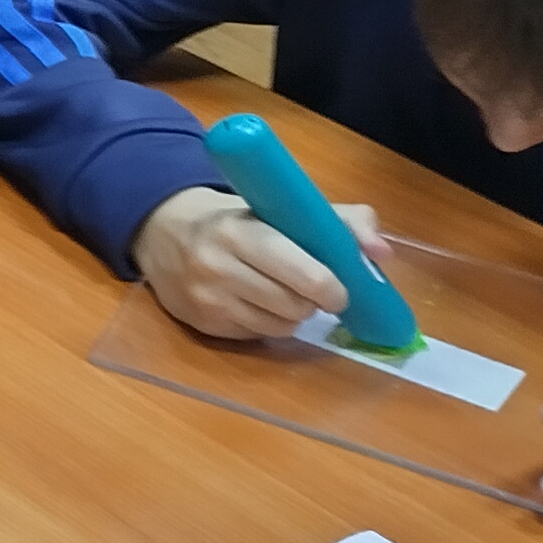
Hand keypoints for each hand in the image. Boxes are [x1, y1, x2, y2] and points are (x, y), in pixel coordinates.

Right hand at [133, 186, 387, 340]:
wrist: (162, 231)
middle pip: (294, 305)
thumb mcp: (280, 207)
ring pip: (281, 326)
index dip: (331, 287)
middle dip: (314, 302)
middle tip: (315, 291)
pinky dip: (269, 323)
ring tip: (284, 294)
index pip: (300, 272)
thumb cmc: (236, 217)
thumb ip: (339, 221)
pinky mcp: (202, 324)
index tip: (341, 289)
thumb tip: (381, 253)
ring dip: (294, 315)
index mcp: (240, 231)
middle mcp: (217, 266)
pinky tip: (258, 303)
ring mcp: (207, 299)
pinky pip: (258, 335)